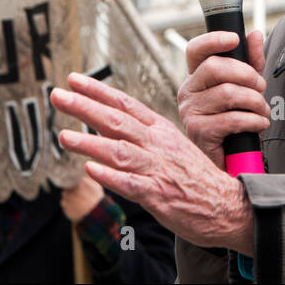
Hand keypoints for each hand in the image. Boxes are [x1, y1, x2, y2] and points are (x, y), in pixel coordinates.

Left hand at [51, 73, 254, 254]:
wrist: (227, 205)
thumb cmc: (196, 177)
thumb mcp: (171, 145)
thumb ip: (139, 135)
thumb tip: (105, 125)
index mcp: (160, 130)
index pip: (125, 104)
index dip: (97, 91)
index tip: (73, 79)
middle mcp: (157, 145)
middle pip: (116, 121)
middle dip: (84, 107)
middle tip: (58, 95)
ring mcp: (157, 169)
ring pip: (120, 151)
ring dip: (90, 143)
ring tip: (64, 136)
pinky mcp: (158, 195)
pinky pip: (131, 184)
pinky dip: (110, 177)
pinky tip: (91, 171)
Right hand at [178, 29, 269, 169]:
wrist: (230, 160)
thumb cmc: (234, 121)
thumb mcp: (245, 87)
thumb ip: (250, 62)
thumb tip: (254, 34)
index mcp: (196, 76)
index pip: (195, 50)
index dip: (213, 40)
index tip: (234, 39)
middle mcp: (188, 91)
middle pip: (214, 67)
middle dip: (247, 75)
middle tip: (261, 87)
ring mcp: (190, 111)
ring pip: (227, 93)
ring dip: (255, 101)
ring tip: (262, 110)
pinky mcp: (198, 131)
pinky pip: (231, 118)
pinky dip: (253, 120)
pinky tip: (259, 124)